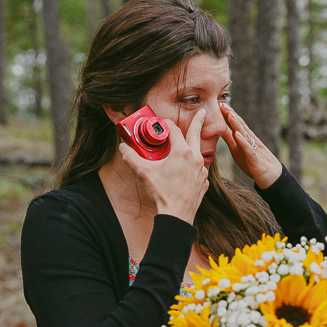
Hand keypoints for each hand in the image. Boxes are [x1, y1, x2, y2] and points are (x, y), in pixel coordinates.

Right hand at [119, 109, 208, 223]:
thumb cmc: (162, 193)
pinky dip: (194, 165)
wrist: (177, 215)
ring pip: (198, 152)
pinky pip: (199, 168)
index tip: (161, 123)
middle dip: (198, 121)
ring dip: (193, 146)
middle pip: (196, 134)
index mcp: (182, 152)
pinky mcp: (204, 182)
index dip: (166, 124)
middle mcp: (196, 158)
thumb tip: (123, 148)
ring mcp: (202, 170)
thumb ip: (132, 157)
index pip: (175, 129)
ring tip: (189, 144)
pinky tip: (186, 170)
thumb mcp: (144, 173)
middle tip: (202, 111)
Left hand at [219, 102, 281, 188]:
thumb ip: (230, 139)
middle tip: (222, 104)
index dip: (227, 115)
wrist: (271, 177)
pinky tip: (237, 134)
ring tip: (229, 114)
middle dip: (231, 115)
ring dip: (236, 124)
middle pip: (240, 126)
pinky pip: (248, 149)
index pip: (235, 124)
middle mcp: (249, 141)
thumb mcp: (237, 150)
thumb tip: (218, 129)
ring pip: (244, 134)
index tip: (219, 104)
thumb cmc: (253, 163)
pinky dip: (242, 141)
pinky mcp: (255, 159)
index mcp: (244, 138)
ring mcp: (253, 149)